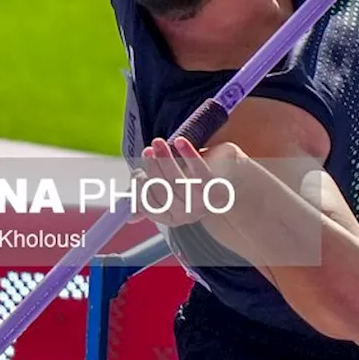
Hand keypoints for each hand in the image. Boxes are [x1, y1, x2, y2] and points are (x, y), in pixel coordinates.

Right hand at [130, 137, 244, 227]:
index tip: (137, 171)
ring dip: (166, 159)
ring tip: (158, 142)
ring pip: (179, 181)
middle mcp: (187, 214)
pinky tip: (179, 141)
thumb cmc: (193, 178)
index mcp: (172, 218)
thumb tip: (129, 217)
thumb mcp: (170, 188)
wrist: (229, 173)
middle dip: (153, 169)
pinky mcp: (217, 186)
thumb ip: (149, 198)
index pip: (149, 206)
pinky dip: (187, 155)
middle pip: (163, 192)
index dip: (140, 189)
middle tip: (147, 150)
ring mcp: (203, 201)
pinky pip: (199, 170)